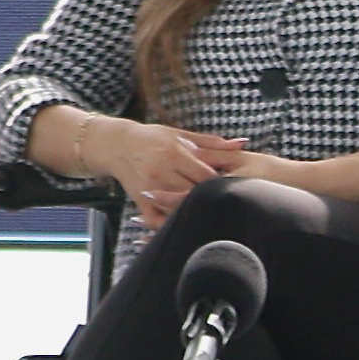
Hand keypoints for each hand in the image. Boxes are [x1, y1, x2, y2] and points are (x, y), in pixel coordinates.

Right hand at [97, 121, 241, 223]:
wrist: (118, 145)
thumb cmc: (152, 138)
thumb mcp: (180, 135)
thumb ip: (211, 142)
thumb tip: (241, 143)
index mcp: (174, 154)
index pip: (205, 175)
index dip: (221, 183)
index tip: (230, 187)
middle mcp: (162, 171)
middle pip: (194, 193)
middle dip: (209, 199)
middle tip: (223, 204)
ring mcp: (150, 188)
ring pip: (178, 208)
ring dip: (192, 212)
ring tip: (206, 213)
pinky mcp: (140, 200)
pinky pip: (156, 220)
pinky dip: (169, 224)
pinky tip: (181, 222)